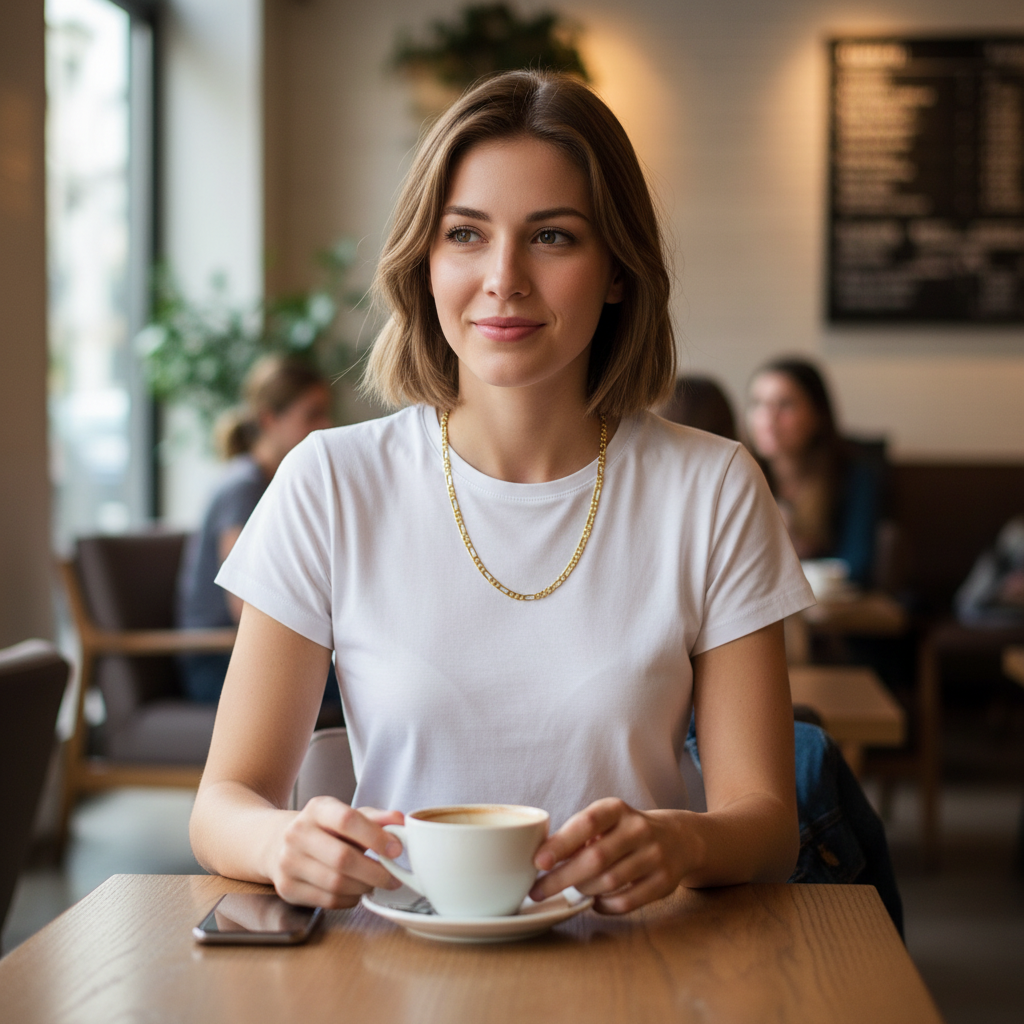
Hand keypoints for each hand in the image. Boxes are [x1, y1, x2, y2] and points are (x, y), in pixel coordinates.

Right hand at [270, 797, 403, 908]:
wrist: (278, 842)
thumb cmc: (324, 829)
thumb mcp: (346, 815)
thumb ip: (375, 818)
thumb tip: (401, 820)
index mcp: (317, 809)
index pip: (347, 820)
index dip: (375, 836)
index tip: (397, 850)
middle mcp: (297, 834)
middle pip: (342, 858)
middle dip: (375, 871)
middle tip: (394, 877)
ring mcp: (288, 862)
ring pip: (336, 883)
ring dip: (364, 887)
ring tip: (375, 883)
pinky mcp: (287, 888)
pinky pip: (327, 901)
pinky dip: (349, 899)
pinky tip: (356, 891)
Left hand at [529, 798, 692, 913]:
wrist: (679, 838)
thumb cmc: (626, 830)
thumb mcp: (605, 820)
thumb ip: (577, 835)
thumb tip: (541, 857)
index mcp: (617, 809)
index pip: (587, 823)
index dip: (561, 843)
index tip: (538, 861)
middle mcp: (638, 829)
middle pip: (596, 858)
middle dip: (562, 878)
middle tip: (537, 891)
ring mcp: (654, 856)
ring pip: (609, 882)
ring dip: (583, 890)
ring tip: (572, 890)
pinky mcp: (664, 882)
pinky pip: (627, 902)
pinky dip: (605, 906)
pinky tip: (594, 901)